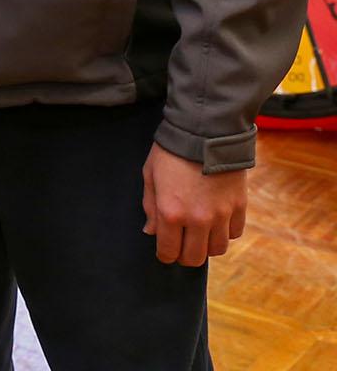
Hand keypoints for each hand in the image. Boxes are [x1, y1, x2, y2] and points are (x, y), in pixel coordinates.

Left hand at [141, 142, 247, 266]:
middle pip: (195, 257)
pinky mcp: (239, 207)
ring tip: (199, 234)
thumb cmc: (171, 152)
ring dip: (206, 246)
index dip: (165, 255)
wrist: (205, 132)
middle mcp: (198, 219)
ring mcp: (221, 214)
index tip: (165, 252)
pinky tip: (216, 222)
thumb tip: (152, 231)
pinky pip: (234, 233)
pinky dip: (225, 232)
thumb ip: (150, 207)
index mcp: (171, 213)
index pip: (169, 251)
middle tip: (182, 246)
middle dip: (185, 256)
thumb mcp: (150, 176)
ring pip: (217, 249)